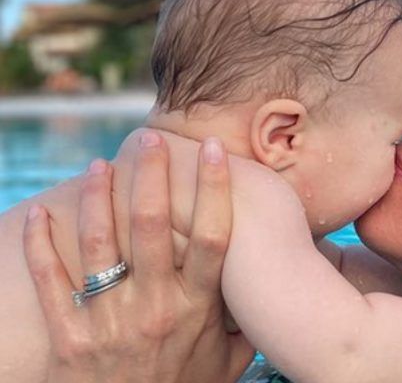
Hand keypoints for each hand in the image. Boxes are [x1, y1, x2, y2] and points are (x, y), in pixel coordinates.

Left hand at [23, 132, 253, 381]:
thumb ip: (246, 321)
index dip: (214, 189)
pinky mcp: (70, 337)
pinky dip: (40, 246)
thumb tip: (268, 284)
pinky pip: (52, 284)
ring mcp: (110, 320)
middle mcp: (155, 307)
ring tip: (99, 166)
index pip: (211, 237)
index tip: (215, 150)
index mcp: (196, 308)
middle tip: (149, 138)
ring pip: (101, 245)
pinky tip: (36, 214)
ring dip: (98, 198)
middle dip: (152, 175)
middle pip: (151, 226)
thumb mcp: (227, 362)